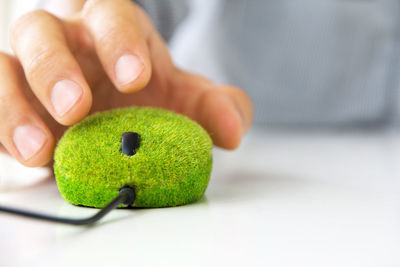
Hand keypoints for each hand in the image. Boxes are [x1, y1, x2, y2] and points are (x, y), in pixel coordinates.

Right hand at [0, 0, 252, 166]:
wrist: (110, 106)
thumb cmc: (145, 93)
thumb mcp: (182, 99)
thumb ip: (213, 107)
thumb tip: (233, 131)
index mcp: (109, 29)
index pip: (110, 16)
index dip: (120, 41)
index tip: (136, 78)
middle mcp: (64, 41)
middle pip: (43, 32)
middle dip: (56, 68)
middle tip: (78, 108)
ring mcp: (29, 71)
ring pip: (4, 68)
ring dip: (14, 106)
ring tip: (40, 150)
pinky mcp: (11, 103)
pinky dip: (1, 129)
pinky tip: (24, 156)